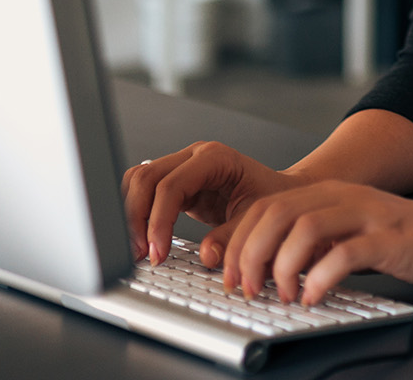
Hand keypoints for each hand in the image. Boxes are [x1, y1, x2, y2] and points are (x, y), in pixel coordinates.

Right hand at [121, 141, 305, 263]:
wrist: (280, 194)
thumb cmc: (274, 199)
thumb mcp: (257, 219)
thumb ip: (232, 237)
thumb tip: (206, 255)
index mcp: (214, 158)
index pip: (171, 185)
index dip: (158, 221)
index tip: (157, 252)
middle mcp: (194, 157)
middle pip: (146, 179)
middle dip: (137, 219)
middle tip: (141, 254)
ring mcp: (182, 167)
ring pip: (138, 181)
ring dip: (132, 216)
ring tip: (138, 250)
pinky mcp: (176, 183)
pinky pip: (145, 192)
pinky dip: (138, 215)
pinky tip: (143, 239)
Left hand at [204, 180, 412, 304]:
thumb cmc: (396, 239)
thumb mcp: (343, 233)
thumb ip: (308, 243)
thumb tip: (261, 268)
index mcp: (325, 194)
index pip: (264, 207)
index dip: (238, 242)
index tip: (230, 275)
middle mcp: (341, 197)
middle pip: (277, 213)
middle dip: (251, 254)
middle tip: (247, 288)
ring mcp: (364, 214)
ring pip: (305, 228)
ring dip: (283, 266)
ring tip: (283, 294)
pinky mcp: (387, 238)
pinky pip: (344, 254)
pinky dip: (321, 277)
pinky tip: (314, 296)